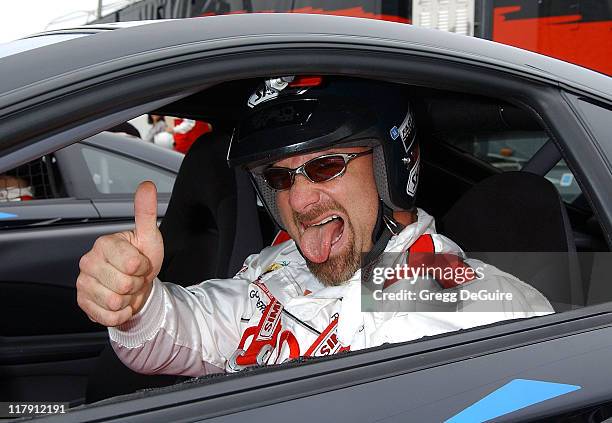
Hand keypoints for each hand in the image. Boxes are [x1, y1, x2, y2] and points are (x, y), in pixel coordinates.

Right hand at [77, 181, 163, 326]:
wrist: (136, 285)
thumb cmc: (141, 260)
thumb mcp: (148, 236)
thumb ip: (146, 212)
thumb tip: (146, 186)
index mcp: (104, 244)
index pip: (133, 264)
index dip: (144, 267)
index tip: (141, 263)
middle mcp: (89, 262)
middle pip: (124, 284)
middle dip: (136, 284)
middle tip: (134, 277)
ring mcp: (83, 283)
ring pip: (115, 302)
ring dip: (128, 300)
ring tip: (127, 289)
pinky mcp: (83, 304)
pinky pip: (108, 317)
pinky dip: (121, 315)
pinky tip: (121, 303)